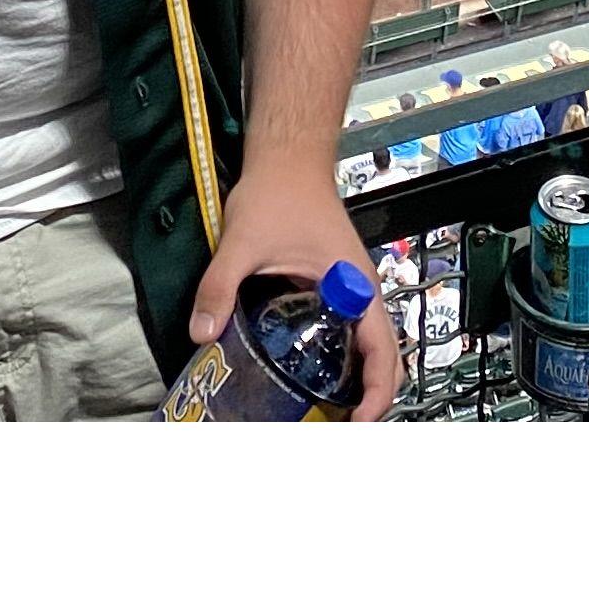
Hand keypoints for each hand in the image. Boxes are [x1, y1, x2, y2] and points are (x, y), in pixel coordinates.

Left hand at [185, 158, 399, 419]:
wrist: (287, 158)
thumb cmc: (279, 191)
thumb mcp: (244, 242)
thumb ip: (220, 286)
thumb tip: (202, 332)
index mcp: (355, 286)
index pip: (385, 353)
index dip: (377, 395)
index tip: (357, 423)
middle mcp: (361, 292)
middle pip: (383, 358)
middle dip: (368, 399)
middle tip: (336, 429)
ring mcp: (350, 290)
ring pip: (367, 347)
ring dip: (355, 382)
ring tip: (322, 412)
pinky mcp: (334, 287)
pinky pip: (348, 332)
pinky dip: (340, 360)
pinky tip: (307, 373)